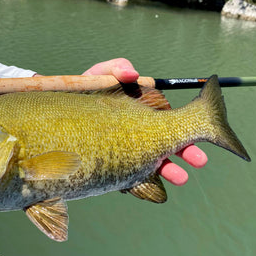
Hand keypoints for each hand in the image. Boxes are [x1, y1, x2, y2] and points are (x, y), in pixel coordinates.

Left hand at [82, 58, 207, 185]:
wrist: (57, 116)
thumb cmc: (83, 91)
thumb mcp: (99, 75)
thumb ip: (116, 69)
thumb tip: (133, 73)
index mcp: (141, 111)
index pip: (167, 120)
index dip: (184, 127)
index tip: (195, 134)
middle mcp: (137, 132)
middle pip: (165, 143)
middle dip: (185, 151)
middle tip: (199, 160)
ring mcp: (126, 152)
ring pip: (151, 163)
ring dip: (168, 170)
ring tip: (180, 178)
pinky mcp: (113, 168)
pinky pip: (130, 177)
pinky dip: (141, 182)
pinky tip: (152, 187)